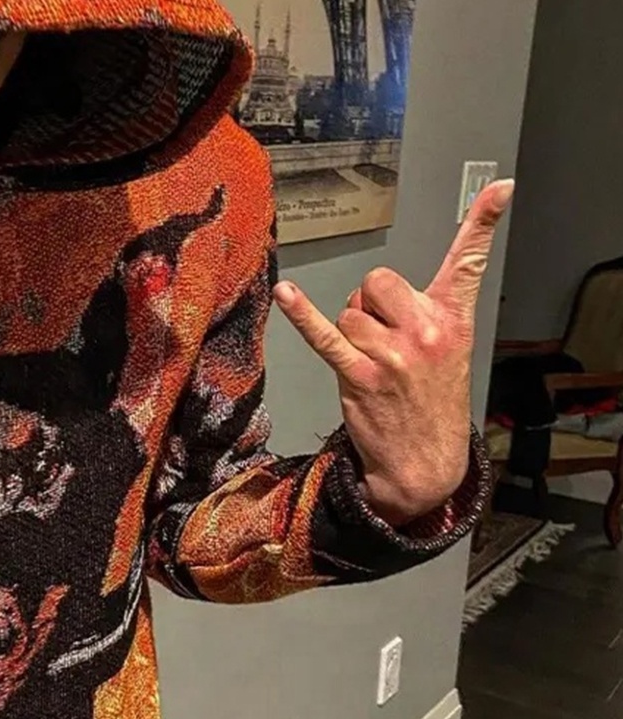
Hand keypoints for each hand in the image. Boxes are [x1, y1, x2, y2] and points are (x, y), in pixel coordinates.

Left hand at [274, 180, 514, 523]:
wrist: (424, 462)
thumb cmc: (432, 404)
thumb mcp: (450, 353)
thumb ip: (429, 312)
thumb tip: (381, 290)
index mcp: (452, 320)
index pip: (468, 263)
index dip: (482, 223)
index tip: (501, 187)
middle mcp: (426, 331)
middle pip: (377, 281)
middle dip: (370, 304)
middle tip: (381, 338)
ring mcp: (392, 353)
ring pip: (349, 312)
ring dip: (349, 332)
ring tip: (368, 361)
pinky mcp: (359, 374)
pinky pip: (325, 335)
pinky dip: (302, 315)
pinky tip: (287, 295)